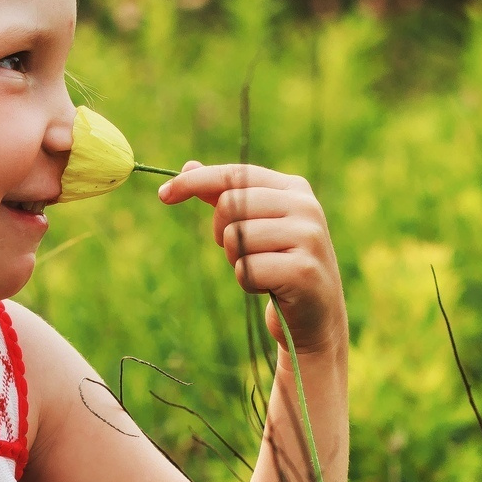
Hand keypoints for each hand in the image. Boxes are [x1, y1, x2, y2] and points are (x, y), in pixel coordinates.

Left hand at [157, 162, 345, 355]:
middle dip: (222, 233)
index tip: (163, 195)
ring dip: (237, 261)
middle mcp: (305, 207)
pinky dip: (248, 283)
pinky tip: (270, 288)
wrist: (317, 315)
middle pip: (229, 205)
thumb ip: (225, 195)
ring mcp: (307, 238)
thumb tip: (188, 167)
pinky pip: (247, 270)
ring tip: (263, 271)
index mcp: (295, 188)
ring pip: (235, 238)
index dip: (195, 182)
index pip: (235, 174)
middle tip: (244, 253)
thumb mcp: (257, 225)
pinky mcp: (302, 271)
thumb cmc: (280, 265)